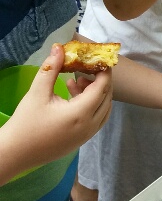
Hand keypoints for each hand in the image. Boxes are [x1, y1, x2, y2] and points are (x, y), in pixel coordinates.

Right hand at [0, 44, 111, 183]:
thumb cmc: (26, 122)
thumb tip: (59, 48)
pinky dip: (90, 106)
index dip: (103, 72)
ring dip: (95, 94)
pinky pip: (95, 119)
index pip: (103, 88)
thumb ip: (51, 68)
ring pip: (103, 110)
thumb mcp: (37, 92)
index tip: (98, 59)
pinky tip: (71, 96)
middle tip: (85, 69)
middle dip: (100, 81)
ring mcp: (87, 136)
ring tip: (74, 82)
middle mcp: (89, 126)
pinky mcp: (81, 141)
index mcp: (81, 114)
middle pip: (106, 98)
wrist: (15, 153)